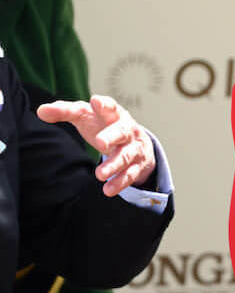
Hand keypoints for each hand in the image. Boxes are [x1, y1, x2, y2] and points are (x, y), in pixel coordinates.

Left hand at [37, 95, 155, 195]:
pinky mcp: (136, 165)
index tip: (96, 102)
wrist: (136, 141)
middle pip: (122, 132)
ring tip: (99, 175)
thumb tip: (41, 111)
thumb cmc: (104, 125)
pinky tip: (107, 190)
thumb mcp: (86, 115)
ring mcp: (133, 147)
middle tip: (100, 143)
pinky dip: (119, 183)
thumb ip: (64, 111)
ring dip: (114, 165)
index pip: (110, 107)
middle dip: (112, 137)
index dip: (104, 105)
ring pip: (126, 155)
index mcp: (114, 114)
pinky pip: (130, 174)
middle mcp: (127, 129)